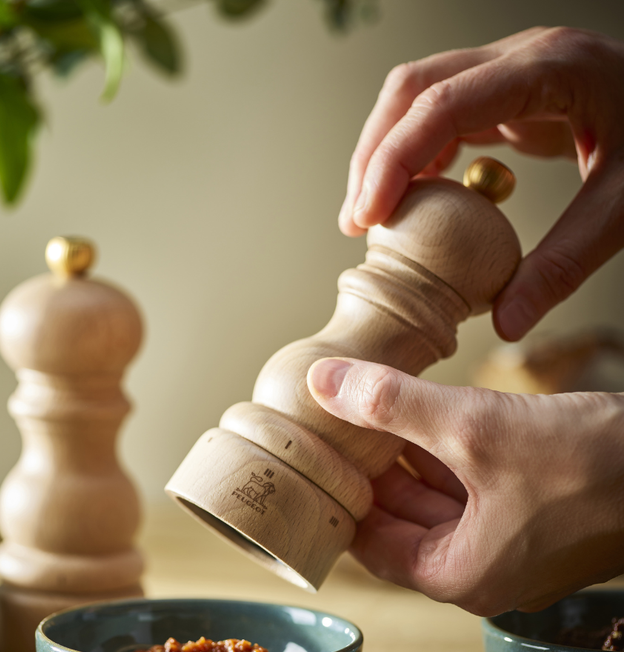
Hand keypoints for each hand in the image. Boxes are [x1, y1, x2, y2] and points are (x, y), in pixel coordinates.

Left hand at [307, 357, 623, 616]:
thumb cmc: (596, 465)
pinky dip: (444, 457)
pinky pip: (471, 489)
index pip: (369, 542)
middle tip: (332, 429)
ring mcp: (512, 545)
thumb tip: (323, 381)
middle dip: (368, 474)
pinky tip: (421, 417)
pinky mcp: (535, 516)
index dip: (336, 497)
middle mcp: (482, 570)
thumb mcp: (474, 427)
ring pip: (436, 501)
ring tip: (365, 415)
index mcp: (459, 574)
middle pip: (399, 521)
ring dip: (404, 461)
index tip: (311, 458)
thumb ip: (392, 405)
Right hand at [339, 27, 623, 341]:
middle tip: (357, 221)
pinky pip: (438, 116)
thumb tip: (505, 324)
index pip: (445, 102)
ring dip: (384, 155)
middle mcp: (521, 58)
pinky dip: (413, 157)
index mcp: (551, 69)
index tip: (367, 215)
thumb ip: (563, 264)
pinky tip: (410, 198)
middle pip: (413, 89)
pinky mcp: (506, 94)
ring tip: (370, 216)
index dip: (394, 158)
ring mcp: (510, 71)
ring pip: (416, 97)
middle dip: (373, 156)